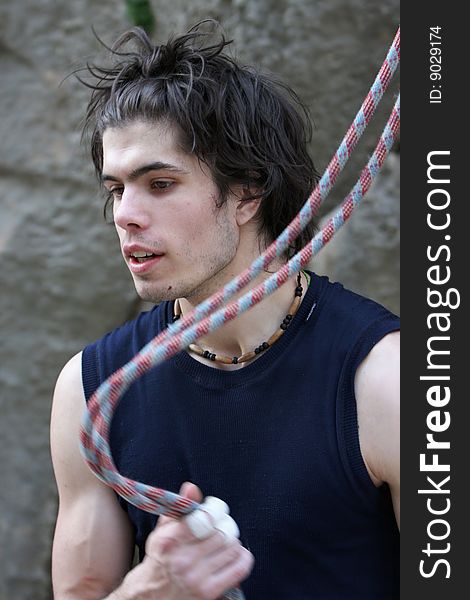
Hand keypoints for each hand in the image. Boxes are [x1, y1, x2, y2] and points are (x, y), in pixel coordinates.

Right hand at [123, 482, 253, 599]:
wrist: (152, 596)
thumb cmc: (160, 558)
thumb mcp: (163, 530)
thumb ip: (179, 507)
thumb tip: (192, 488)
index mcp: (170, 541)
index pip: (205, 518)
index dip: (216, 510)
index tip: (216, 510)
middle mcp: (182, 561)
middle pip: (222, 533)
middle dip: (226, 526)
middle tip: (222, 526)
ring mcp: (196, 579)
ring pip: (232, 548)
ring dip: (233, 541)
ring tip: (226, 542)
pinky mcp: (209, 593)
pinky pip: (239, 568)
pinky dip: (242, 557)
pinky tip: (234, 555)